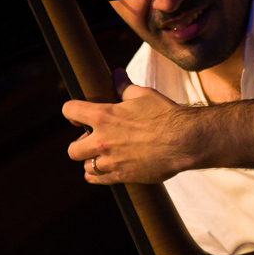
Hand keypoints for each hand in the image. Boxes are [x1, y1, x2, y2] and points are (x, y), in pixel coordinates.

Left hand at [62, 69, 193, 184]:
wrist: (183, 140)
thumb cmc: (164, 114)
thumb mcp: (143, 94)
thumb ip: (124, 86)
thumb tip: (117, 74)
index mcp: (103, 116)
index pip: (70, 111)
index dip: (71, 111)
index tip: (77, 115)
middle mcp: (102, 141)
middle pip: (72, 149)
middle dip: (80, 143)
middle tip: (92, 139)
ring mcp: (111, 161)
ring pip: (86, 167)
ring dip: (91, 160)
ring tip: (103, 155)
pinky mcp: (122, 176)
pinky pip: (99, 180)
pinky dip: (98, 176)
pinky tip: (103, 170)